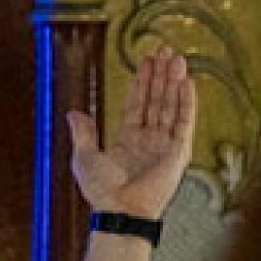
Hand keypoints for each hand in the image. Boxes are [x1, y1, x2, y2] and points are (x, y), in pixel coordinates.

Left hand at [68, 47, 195, 220]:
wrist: (119, 210)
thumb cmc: (101, 191)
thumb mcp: (85, 156)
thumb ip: (83, 133)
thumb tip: (73, 112)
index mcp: (128, 140)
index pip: (138, 103)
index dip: (142, 82)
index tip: (146, 61)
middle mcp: (149, 140)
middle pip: (157, 100)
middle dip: (161, 75)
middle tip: (165, 50)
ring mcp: (165, 145)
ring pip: (171, 106)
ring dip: (174, 82)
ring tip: (177, 58)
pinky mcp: (178, 152)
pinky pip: (185, 121)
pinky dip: (187, 101)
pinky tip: (187, 82)